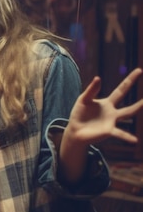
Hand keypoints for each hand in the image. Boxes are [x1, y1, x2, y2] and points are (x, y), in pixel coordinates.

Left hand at [59, 68, 142, 182]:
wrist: (74, 131)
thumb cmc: (79, 115)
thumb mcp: (83, 100)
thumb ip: (91, 90)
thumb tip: (98, 78)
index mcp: (107, 103)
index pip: (121, 90)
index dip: (130, 80)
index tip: (139, 71)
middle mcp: (113, 113)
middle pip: (130, 106)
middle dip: (141, 102)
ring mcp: (112, 122)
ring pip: (127, 116)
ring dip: (137, 112)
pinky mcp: (108, 131)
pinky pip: (119, 133)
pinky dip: (127, 137)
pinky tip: (135, 140)